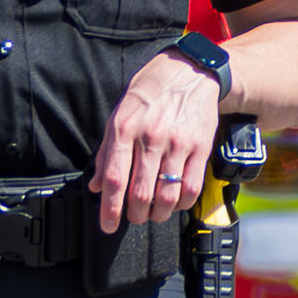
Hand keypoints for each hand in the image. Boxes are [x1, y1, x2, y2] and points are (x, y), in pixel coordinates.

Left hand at [92, 49, 222, 233]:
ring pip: (167, 196)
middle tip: (134, 217)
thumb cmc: (150, 93)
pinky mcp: (201, 147)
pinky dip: (182, 204)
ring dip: (158, 214)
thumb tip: (96, 185)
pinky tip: (175, 201)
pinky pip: (191, 188)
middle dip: (135, 215)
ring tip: (154, 213)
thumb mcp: (119, 113)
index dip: (110, 208)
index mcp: (125, 128)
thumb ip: (106, 151)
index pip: (114, 177)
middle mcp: (151, 137)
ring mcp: (178, 143)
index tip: (108, 225)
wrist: (190, 71)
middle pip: (141, 193)